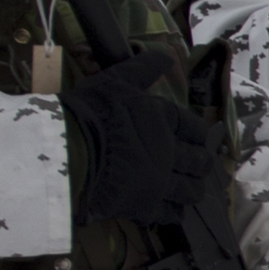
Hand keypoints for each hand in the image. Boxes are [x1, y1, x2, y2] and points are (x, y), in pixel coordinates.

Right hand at [63, 51, 218, 232]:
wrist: (68, 151)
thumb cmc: (89, 112)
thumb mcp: (115, 80)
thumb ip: (142, 69)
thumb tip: (163, 56)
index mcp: (166, 120)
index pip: (196, 128)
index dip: (198, 134)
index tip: (198, 138)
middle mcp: (170, 152)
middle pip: (199, 162)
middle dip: (201, 164)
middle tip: (200, 166)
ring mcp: (160, 181)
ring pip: (191, 190)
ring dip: (192, 189)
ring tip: (190, 189)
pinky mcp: (145, 206)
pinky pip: (170, 213)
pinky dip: (174, 212)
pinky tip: (171, 210)